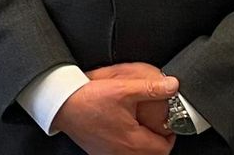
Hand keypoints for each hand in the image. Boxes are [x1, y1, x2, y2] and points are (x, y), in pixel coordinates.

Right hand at [51, 65, 179, 154]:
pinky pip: (122, 154)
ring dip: (144, 143)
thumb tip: (172, 85)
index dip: (170, 133)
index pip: (164, 147)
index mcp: (133, 141)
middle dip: (158, 140)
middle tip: (158, 124)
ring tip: (142, 126)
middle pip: (153, 154)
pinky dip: (128, 145)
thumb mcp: (123, 89)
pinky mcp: (101, 152)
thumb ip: (150, 87)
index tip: (168, 121)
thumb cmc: (88, 99)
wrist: (61, 105)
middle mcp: (123, 153)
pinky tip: (123, 130)